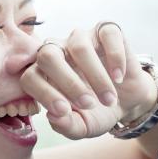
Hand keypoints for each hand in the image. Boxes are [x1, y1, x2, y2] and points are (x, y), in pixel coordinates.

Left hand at [20, 22, 156, 139]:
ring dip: (96, 76)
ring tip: (109, 99)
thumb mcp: (82, 126)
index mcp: (43, 74)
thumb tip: (54, 117)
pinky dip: (115, 57)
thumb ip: (66, 126)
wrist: (127, 101)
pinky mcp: (105, 31)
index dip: (44, 94)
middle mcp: (57, 51)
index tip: (64, 112)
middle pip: (47, 55)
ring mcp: (80, 39)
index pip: (30, 77)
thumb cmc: (96, 112)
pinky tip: (119, 77)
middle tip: (88, 104)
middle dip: (67, 82)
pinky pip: (107, 34)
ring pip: (79, 46)